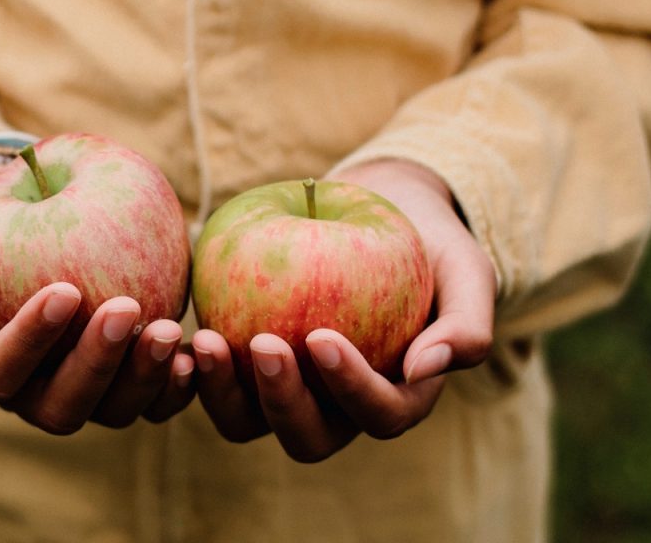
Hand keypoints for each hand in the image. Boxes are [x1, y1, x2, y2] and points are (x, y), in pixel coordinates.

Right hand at [0, 164, 194, 432]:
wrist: (6, 211)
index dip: (31, 341)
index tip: (66, 290)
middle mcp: (24, 391)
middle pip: (60, 407)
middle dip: (97, 365)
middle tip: (128, 309)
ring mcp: (76, 386)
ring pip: (111, 410)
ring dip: (142, 378)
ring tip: (167, 332)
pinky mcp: (120, 373)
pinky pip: (151, 397)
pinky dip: (174, 385)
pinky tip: (194, 350)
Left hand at [192, 158, 495, 461]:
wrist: (383, 211)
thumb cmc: (432, 244)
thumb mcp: (467, 273)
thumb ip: (465, 325)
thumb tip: (426, 370)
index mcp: (396, 396)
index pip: (378, 414)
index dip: (350, 387)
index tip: (322, 336)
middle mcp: (339, 406)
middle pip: (308, 438)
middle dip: (282, 403)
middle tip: (261, 344)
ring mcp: (290, 388)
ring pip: (250, 422)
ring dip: (226, 393)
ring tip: (205, 340)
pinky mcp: (248, 363)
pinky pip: (217, 378)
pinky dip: (198, 365)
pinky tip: (183, 327)